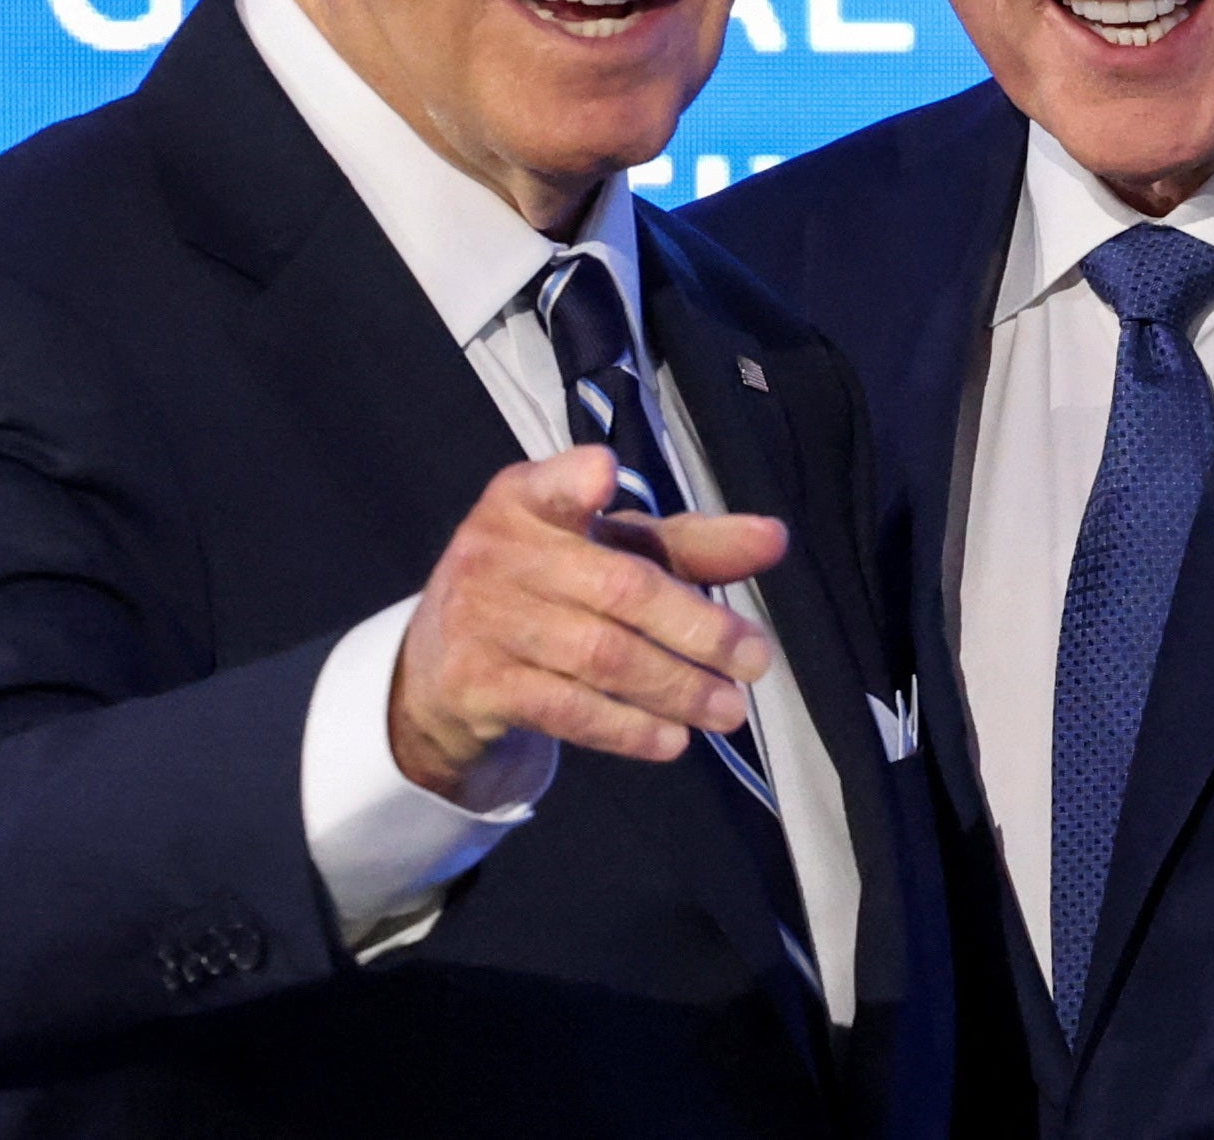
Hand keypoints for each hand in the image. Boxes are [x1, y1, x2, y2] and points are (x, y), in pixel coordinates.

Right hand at [388, 446, 787, 798]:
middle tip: (756, 661)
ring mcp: (482, 620)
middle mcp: (497, 551)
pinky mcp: (477, 685)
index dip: (575, 482)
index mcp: (528, 500)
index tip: (604, 473)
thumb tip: (775, 539)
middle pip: (617, 588)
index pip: (553, 486)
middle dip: (697, 627)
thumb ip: (689, 545)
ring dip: (676, 687)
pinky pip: (567, 710)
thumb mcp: (607, 552)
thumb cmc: (544, 591)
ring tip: (730, 709)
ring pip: (600, 656)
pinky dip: (628, 728)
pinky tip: (674, 740)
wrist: (437, 670)